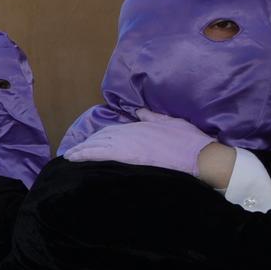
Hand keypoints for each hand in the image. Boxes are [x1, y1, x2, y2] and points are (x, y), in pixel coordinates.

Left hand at [66, 108, 219, 180]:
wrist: (200, 156)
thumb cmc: (190, 141)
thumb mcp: (170, 122)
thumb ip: (151, 116)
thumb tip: (139, 111)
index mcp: (139, 126)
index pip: (112, 131)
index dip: (99, 137)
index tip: (89, 142)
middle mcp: (130, 133)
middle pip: (102, 137)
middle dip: (88, 144)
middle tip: (75, 152)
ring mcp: (127, 144)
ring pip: (97, 145)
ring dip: (82, 150)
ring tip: (70, 156)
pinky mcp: (126, 155)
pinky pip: (99, 153)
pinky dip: (84, 154)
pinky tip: (73, 158)